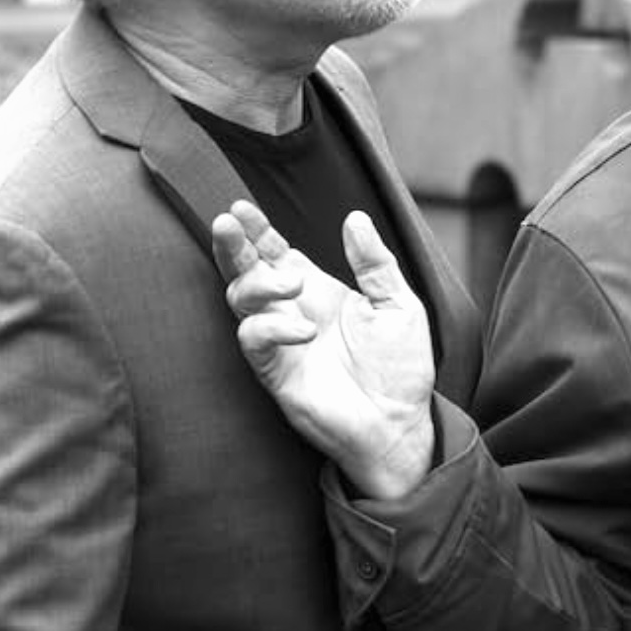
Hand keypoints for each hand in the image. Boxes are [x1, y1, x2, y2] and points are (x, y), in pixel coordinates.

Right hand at [211, 198, 437, 499]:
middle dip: (232, 245)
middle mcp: (291, 312)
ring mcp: (280, 342)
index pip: (274, 252)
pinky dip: (272, 328)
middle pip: (245, 270)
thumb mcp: (398, 304)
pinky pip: (255, 342)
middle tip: (228, 223)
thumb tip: (355, 218)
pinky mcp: (276, 373)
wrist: (402, 424)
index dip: (256, 229)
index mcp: (317, 291)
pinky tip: (304, 329)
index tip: (243, 207)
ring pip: (240, 301)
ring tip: (293, 283)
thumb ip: (375, 264)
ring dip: (257, 284)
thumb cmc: (400, 368)